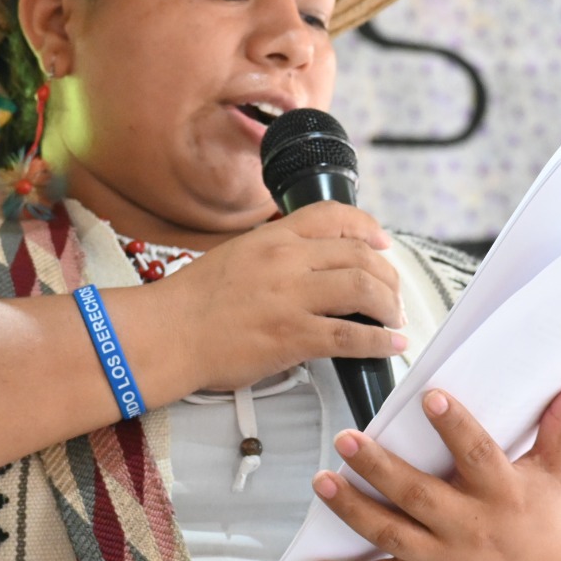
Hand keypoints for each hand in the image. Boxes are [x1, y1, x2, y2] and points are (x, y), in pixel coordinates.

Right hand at [161, 201, 405, 392]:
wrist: (167, 334)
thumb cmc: (193, 303)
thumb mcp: (235, 256)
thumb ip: (274, 255)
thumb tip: (309, 265)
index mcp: (272, 238)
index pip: (333, 216)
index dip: (368, 229)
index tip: (382, 245)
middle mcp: (286, 260)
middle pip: (359, 255)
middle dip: (387, 276)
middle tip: (392, 295)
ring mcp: (291, 298)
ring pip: (364, 289)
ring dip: (389, 305)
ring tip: (393, 319)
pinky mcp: (292, 336)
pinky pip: (350, 336)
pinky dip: (379, 341)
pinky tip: (391, 345)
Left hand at [304, 384, 560, 560]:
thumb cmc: (546, 524)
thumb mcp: (558, 475)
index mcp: (505, 496)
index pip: (479, 456)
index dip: (456, 426)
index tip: (431, 396)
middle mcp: (472, 529)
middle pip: (419, 497)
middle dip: (379, 469)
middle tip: (346, 438)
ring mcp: (445, 560)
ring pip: (392, 534)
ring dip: (353, 510)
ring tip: (321, 481)